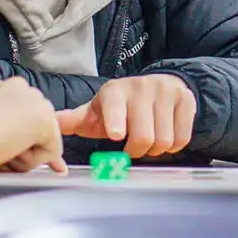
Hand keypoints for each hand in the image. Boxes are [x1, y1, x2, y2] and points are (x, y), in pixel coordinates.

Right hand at [0, 79, 64, 172]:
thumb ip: (9, 130)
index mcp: (8, 88)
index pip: (26, 121)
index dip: (19, 142)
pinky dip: (31, 161)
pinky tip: (8, 151)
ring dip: (25, 154)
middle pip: (38, 131)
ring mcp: (37, 102)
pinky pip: (51, 153)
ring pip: (45, 142)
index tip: (2, 148)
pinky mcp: (44, 120)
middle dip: (22, 147)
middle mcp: (25, 89)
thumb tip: (35, 148)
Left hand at [55, 75, 196, 158]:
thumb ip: (73, 120)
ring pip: (165, 140)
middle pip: (144, 136)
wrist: (157, 86)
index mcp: (114, 91)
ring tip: (148, 141)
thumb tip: (52, 122)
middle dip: (137, 151)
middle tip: (132, 149)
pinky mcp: (185, 99)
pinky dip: (174, 146)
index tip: (116, 135)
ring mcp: (165, 92)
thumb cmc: (119, 107)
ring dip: (156, 150)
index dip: (116, 121)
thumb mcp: (95, 111)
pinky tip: (165, 136)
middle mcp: (141, 87)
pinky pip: (182, 137)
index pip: (115, 106)